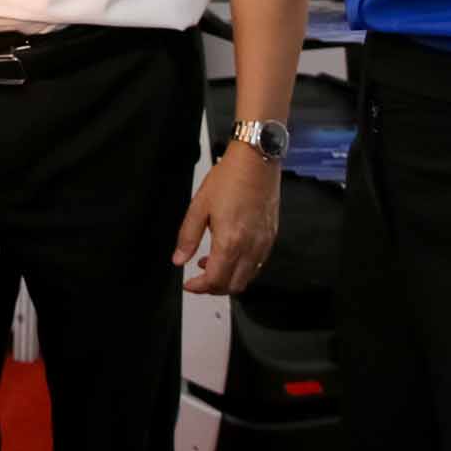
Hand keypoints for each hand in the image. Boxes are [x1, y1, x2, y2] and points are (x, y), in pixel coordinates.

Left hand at [170, 142, 280, 294]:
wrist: (257, 162)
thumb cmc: (228, 179)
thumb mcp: (199, 206)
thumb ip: (188, 236)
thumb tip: (179, 260)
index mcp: (230, 242)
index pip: (216, 280)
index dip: (199, 287)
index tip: (188, 284)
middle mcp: (250, 248)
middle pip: (234, 286)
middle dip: (214, 288)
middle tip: (198, 278)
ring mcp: (264, 244)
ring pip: (247, 278)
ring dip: (228, 279)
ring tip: (210, 264)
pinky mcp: (271, 237)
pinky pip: (257, 265)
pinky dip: (242, 268)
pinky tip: (229, 253)